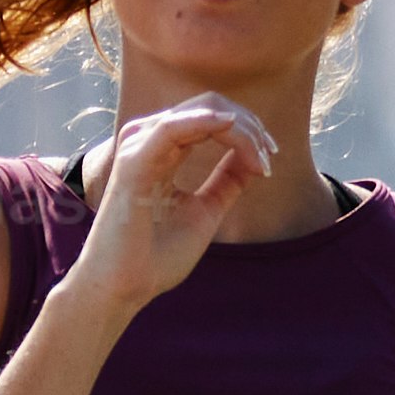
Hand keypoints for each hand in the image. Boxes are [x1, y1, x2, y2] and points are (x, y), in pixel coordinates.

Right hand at [67, 94, 277, 326]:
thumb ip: (227, 180)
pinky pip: (172, 128)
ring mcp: (138, 149)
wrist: (124, 288)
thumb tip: (254, 155)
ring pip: (200, 112)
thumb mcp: (206, 210)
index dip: (247, 131)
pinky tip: (233, 131)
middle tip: (269, 155)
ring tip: (259, 156)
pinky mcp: (132, 163)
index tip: (269, 162)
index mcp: (163, 152)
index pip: (211, 118)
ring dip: (239, 128)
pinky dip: (206, 124)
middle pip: (209, 106)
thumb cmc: (156, 257)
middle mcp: (149, 143)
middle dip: (248, 125)